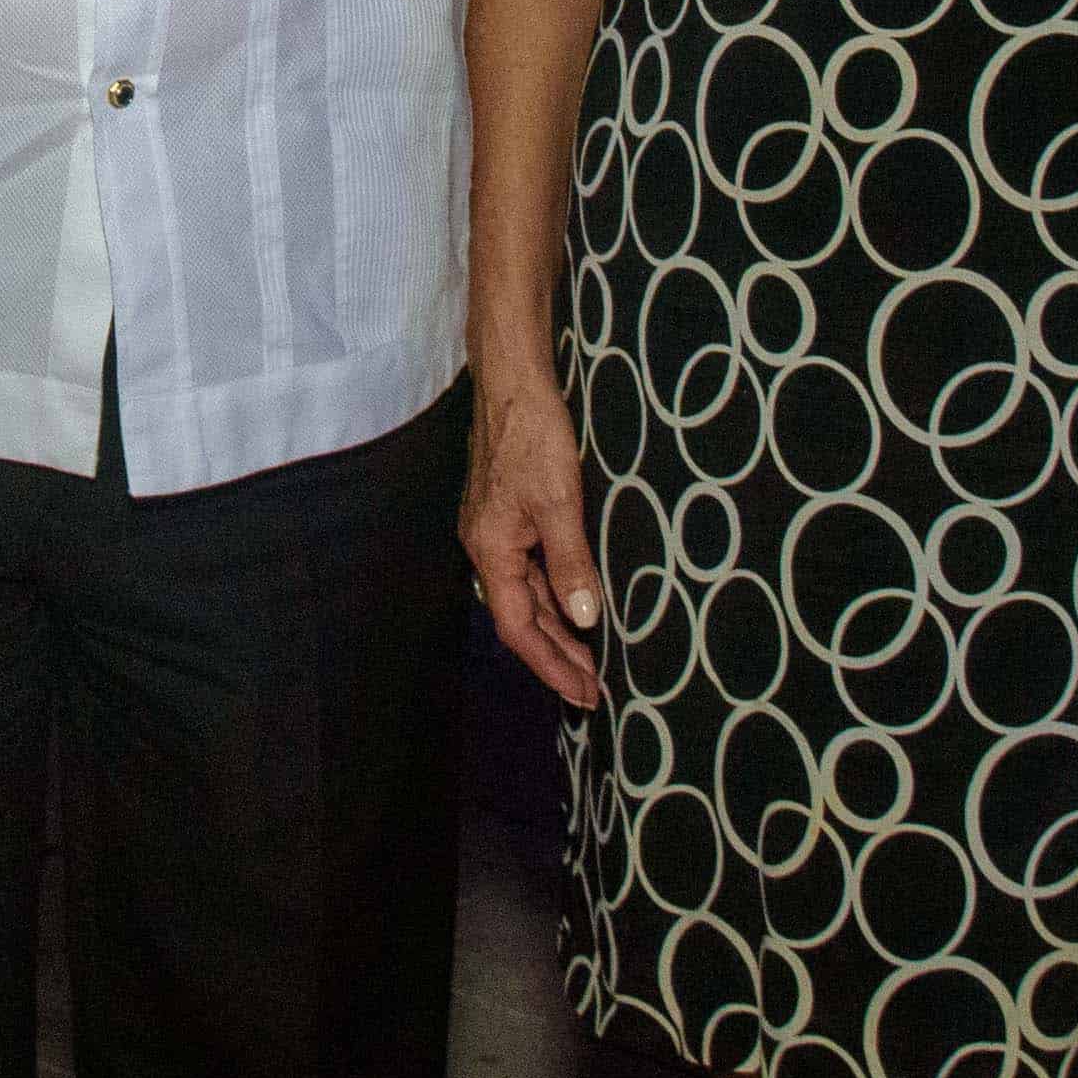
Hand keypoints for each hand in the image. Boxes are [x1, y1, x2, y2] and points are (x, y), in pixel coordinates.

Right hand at [461, 368, 605, 707]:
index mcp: (491, 551)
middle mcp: (486, 548)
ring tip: (590, 659)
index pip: (519, 628)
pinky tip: (575, 605)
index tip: (582, 693)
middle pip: (520, 618)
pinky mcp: (507, 516)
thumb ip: (571, 563)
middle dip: (556, 656)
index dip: (551, 665)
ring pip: (526, 596)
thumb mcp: (559, 502)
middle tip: (592, 690)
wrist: (513, 383)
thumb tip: (586, 621)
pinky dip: (554, 596)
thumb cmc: (533, 437)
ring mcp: (495, 532)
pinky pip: (530, 572)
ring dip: (557, 629)